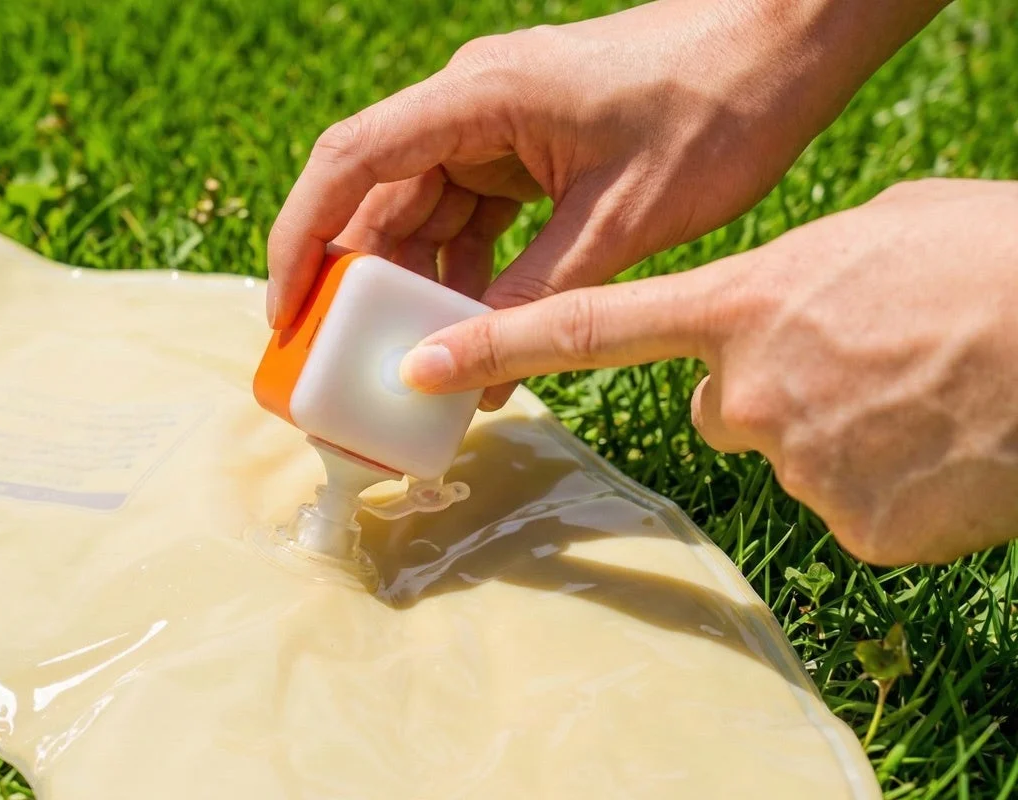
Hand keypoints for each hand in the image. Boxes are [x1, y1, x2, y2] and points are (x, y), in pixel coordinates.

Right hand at [267, 0, 947, 407]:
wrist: (785, 45)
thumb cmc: (714, 108)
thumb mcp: (621, 220)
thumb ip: (535, 290)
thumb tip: (465, 361)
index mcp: (477, 97)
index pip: (350, 163)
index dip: (301, 239)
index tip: (284, 312)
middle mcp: (471, 104)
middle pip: (381, 197)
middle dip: (362, 282)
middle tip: (348, 362)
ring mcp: (499, 125)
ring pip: (428, 214)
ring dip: (423, 288)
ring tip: (421, 365)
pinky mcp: (529, 148)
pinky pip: (477, 216)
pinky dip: (473, 273)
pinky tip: (482, 331)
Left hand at [399, 179, 1017, 564]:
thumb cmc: (993, 264)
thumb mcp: (876, 232)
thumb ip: (791, 280)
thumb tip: (771, 321)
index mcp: (746, 304)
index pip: (588, 327)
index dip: (495, 346)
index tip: (418, 367)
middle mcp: (750, 391)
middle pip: (721, 406)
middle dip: (772, 390)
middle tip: (862, 360)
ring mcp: (801, 463)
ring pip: (790, 453)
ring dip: (841, 431)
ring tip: (922, 395)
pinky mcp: (855, 524)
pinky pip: (847, 504)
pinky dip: (886, 482)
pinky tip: (938, 446)